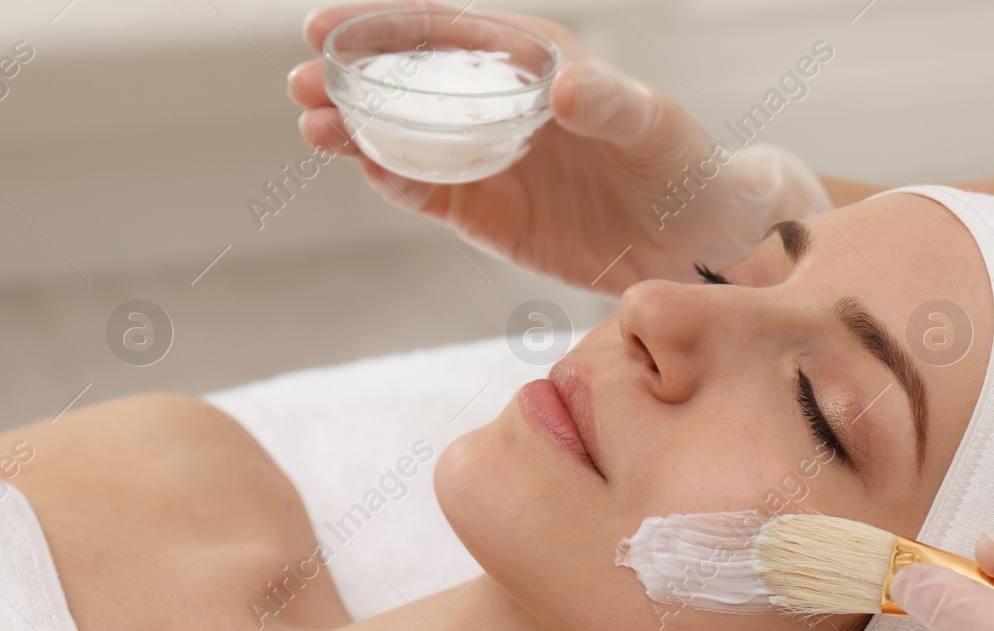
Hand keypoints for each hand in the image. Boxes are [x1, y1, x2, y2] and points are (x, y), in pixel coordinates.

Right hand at [289, 3, 831, 292]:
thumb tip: (562, 88)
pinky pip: (427, 191)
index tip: (326, 25)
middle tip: (300, 83)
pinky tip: (362, 169)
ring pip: (406, 135)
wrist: (693, 242)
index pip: (445, 32)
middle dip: (350, 76)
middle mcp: (498, 103)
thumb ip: (610, 104)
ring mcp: (487, 158)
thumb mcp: (654, 129)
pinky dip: (391, 179)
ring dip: (356, 129)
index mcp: (531, 60)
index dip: (384, 25)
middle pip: (409, 80)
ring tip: (313, 126)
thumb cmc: (681, 166)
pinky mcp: (486, 212)